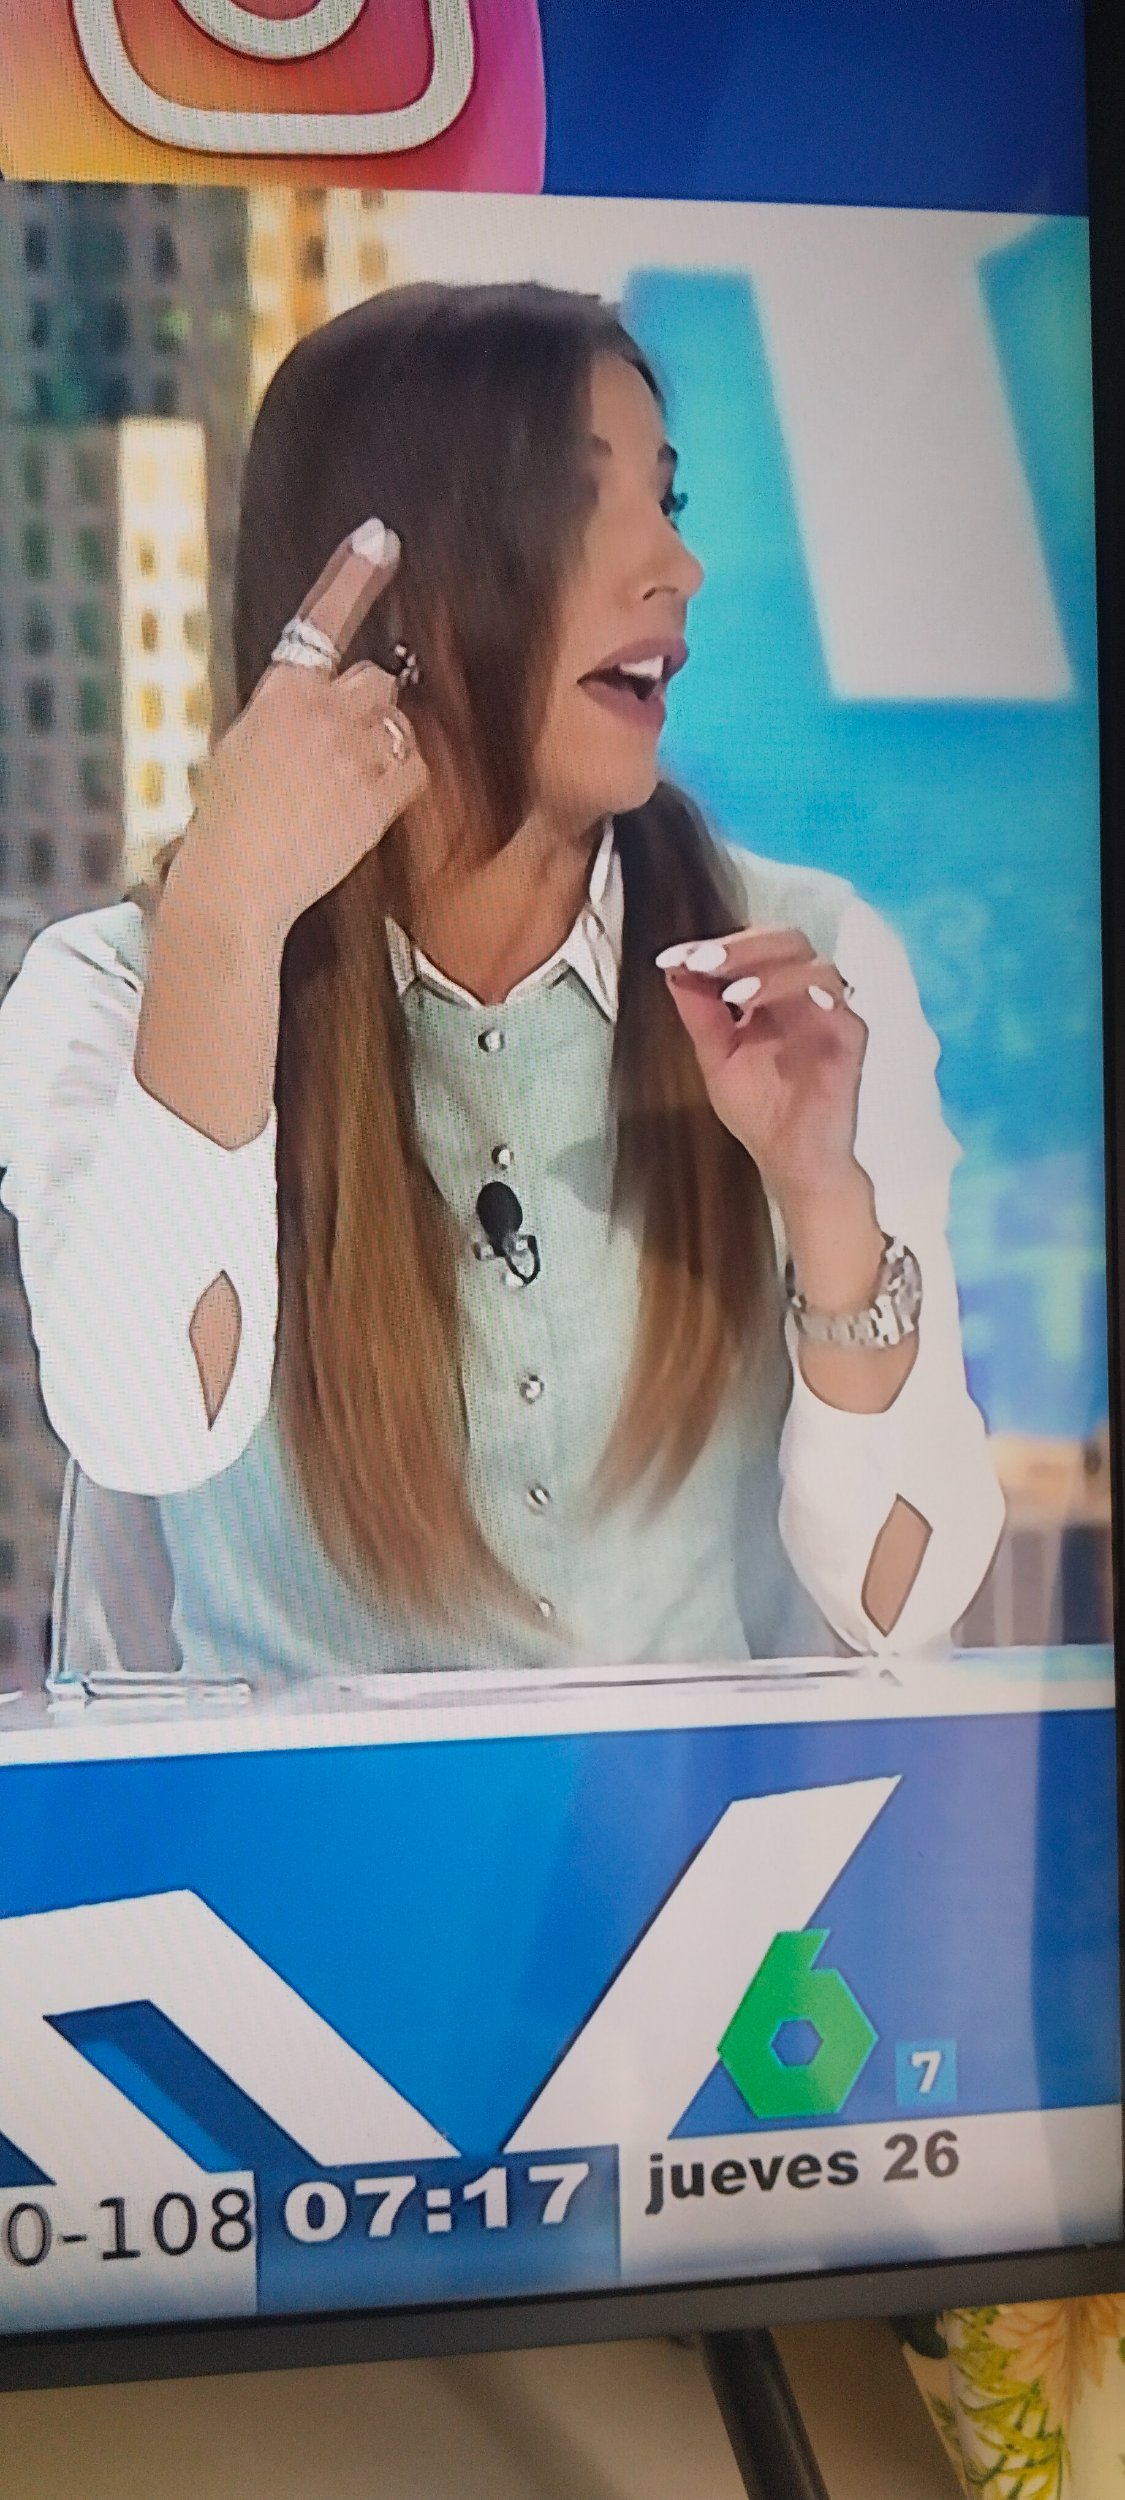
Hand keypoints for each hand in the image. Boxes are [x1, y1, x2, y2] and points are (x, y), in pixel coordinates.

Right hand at [176, 520, 428, 946]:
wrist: (235, 882)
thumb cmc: (228, 824)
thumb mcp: (239, 748)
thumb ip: (283, 715)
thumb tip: (310, 706)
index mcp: (278, 693)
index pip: (323, 619)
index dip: (355, 575)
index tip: (382, 539)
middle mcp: (319, 711)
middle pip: (378, 679)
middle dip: (372, 708)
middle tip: (347, 750)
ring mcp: (353, 751)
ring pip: (399, 723)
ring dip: (386, 745)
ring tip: (350, 786)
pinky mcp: (378, 794)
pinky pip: (416, 768)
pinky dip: (402, 783)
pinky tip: (370, 806)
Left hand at [659, 926, 868, 1219]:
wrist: (791, 1164)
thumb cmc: (762, 1112)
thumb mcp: (715, 1058)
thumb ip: (699, 1013)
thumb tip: (674, 968)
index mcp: (772, 994)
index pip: (752, 947)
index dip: (714, 945)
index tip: (672, 957)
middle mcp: (804, 996)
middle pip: (786, 940)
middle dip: (741, 946)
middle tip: (702, 960)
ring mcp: (830, 1014)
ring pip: (813, 963)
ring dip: (768, 968)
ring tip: (732, 993)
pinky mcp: (849, 1038)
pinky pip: (836, 1001)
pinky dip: (801, 993)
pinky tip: (760, 1006)